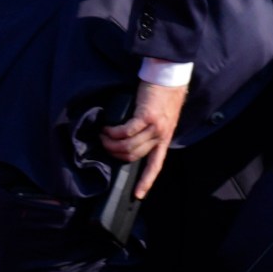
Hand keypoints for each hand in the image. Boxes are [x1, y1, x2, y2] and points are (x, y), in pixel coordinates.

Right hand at [101, 79, 185, 199]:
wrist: (169, 76)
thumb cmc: (162, 95)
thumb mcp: (162, 118)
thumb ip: (151, 131)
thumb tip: (132, 141)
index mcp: (165, 138)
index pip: (156, 165)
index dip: (146, 181)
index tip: (138, 195)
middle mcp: (161, 135)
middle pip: (133, 156)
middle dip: (115, 153)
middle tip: (104, 145)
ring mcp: (154, 127)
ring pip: (128, 146)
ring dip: (110, 143)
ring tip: (103, 136)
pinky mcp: (146, 116)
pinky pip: (125, 132)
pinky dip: (112, 132)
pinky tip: (107, 129)